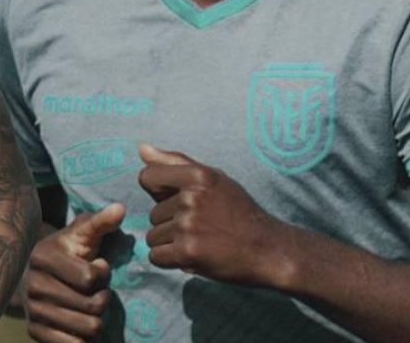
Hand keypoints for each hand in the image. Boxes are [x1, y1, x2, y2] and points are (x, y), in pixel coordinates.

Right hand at [25, 203, 124, 342]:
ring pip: (90, 327)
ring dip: (98, 317)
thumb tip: (120, 209)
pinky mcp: (35, 332)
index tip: (98, 265)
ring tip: (89, 304)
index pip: (90, 278)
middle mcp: (33, 286)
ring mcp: (33, 311)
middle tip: (96, 289)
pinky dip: (85, 337)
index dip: (103, 273)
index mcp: (43, 258)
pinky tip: (82, 321)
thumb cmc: (68, 249)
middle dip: (103, 296)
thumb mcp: (83, 232)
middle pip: (93, 306)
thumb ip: (101, 221)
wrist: (34, 272)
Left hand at [138, 144, 286, 285]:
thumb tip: (142, 149)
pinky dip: (172, 260)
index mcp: (199, 175)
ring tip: (201, 241)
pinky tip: (195, 255)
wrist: (267, 247)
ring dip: (171, 243)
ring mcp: (189, 225)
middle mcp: (192, 197)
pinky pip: (156, 257)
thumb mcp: (214, 179)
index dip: (158, 193)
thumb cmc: (239, 212)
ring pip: (153, 237)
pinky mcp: (187, 252)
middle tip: (203, 226)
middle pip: (153, 214)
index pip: (147, 177)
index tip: (180, 202)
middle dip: (171, 223)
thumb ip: (176, 162)